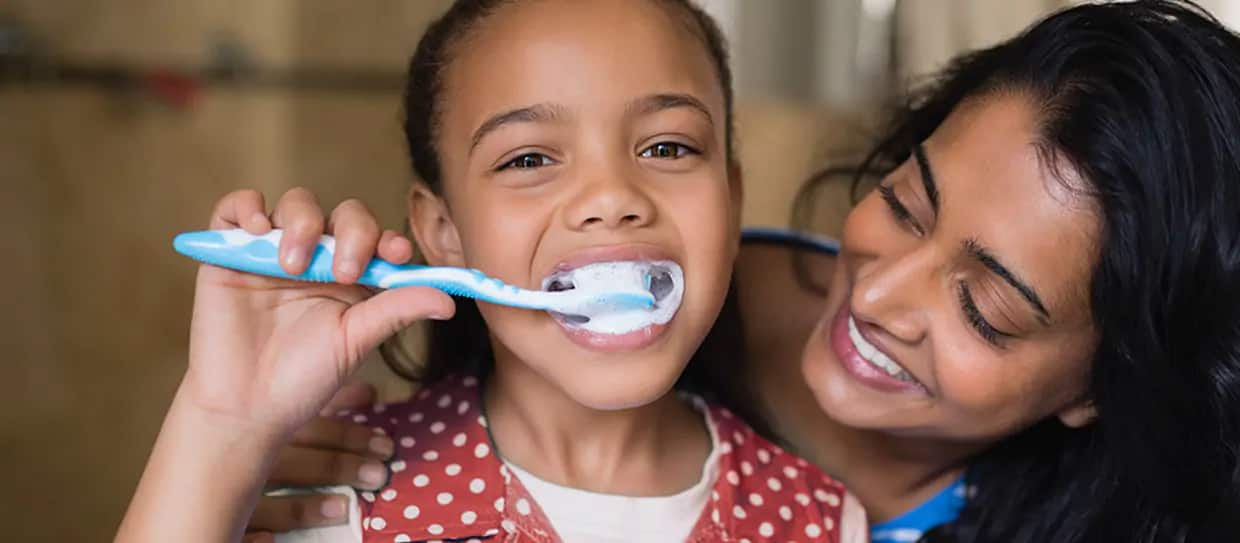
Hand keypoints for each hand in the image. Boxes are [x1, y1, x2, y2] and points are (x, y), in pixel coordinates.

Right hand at [119, 188, 449, 542]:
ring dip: (303, 224)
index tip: (396, 255)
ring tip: (293, 266)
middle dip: (351, 233)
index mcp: (352, 275)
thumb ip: (397, 310)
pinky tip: (259, 231)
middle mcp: (317, 256)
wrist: (246, 407)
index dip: (388, 239)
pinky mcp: (228, 251)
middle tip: (344, 273)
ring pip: (296, 203)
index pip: (376, 238)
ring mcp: (273, 250)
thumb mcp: (357, 342)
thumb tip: (449, 300)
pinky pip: (237, 207)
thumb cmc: (304, 379)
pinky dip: (248, 207)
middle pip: (342, 214)